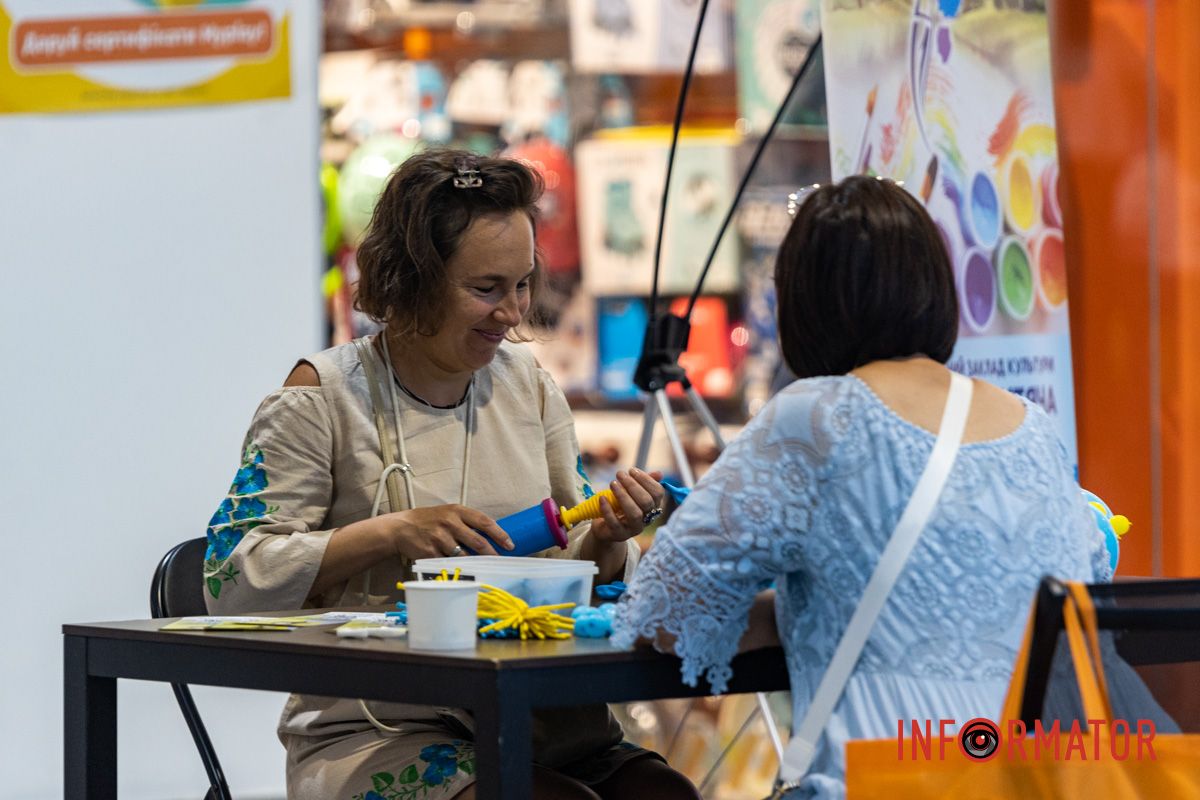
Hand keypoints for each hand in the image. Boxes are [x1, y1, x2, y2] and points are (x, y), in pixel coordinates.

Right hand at [380, 504, 513, 559]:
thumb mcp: (448, 513)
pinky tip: (463, 571)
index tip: (510, 545)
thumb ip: (466, 522)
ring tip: (484, 568)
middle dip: (492, 554)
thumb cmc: (429, 520)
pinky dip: (458, 568)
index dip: (500, 534)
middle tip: (500, 561)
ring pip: (465, 556)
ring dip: (476, 564)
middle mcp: (450, 523)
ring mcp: (440, 539)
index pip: (484, 522)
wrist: (401, 528)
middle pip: (478, 542)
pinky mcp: (431, 553)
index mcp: (457, 511)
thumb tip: (491, 536)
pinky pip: (450, 564)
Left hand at [590, 468, 666, 544]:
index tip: (631, 470)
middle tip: (619, 474)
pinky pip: (615, 523)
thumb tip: (659, 473)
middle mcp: (646, 519)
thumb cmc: (619, 506)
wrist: (604, 527)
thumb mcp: (630, 494)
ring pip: (634, 514)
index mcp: (653, 507)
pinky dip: (608, 509)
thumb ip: (643, 484)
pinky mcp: (619, 535)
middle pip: (646, 502)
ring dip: (623, 496)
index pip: (657, 493)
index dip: (646, 480)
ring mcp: (633, 529)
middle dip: (633, 485)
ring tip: (612, 483)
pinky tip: (602, 498)